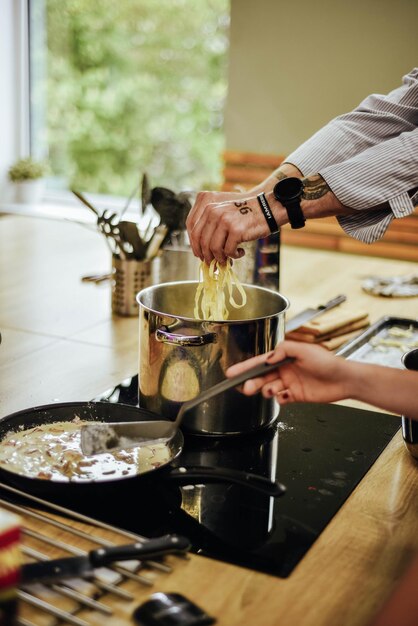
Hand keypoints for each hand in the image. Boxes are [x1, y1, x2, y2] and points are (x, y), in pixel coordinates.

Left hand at [186, 190, 269, 264]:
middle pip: (202, 242)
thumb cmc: (246, 216)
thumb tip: (204, 253)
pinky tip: (241, 253)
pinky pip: (228, 251)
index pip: (194, 232)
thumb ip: (213, 229)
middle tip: (214, 264)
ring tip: (228, 260)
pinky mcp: (237, 230)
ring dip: (220, 258)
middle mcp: (214, 213)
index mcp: (209, 209)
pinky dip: (234, 256)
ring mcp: (225, 221)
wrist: (267, 209)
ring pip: (214, 248)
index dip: (196, 248)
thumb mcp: (225, 215)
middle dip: (207, 257)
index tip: (201, 257)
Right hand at [226, 341, 350, 404]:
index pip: (260, 362)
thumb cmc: (327, 361)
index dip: (245, 367)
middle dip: (252, 382)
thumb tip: (267, 358)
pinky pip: (281, 399)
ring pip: (269, 388)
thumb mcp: (304, 350)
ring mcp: (289, 383)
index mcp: (284, 357)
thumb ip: (283, 351)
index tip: (231, 372)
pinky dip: (279, 399)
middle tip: (246, 387)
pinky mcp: (296, 396)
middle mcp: (284, 370)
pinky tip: (284, 396)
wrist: (344, 379)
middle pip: (261, 377)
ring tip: (272, 390)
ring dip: (266, 390)